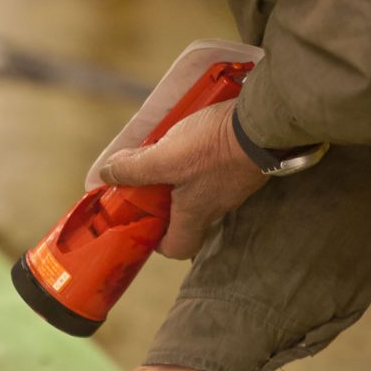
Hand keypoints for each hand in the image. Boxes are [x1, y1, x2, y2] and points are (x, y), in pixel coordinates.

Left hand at [98, 99, 266, 258]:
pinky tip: (194, 137)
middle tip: (149, 179)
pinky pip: (219, 169)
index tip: (143, 222)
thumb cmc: (216, 148)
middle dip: (165, 201)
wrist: (264, 123)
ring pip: (202, 190)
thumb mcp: (165, 158)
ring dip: (182, 176)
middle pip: (187, 216)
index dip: (157, 242)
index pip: (177, 247)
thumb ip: (134, 169)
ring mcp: (235, 185)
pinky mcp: (245, 163)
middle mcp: (218, 205)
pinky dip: (203, 157)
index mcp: (196, 213)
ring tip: (168, 152)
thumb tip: (107, 175)